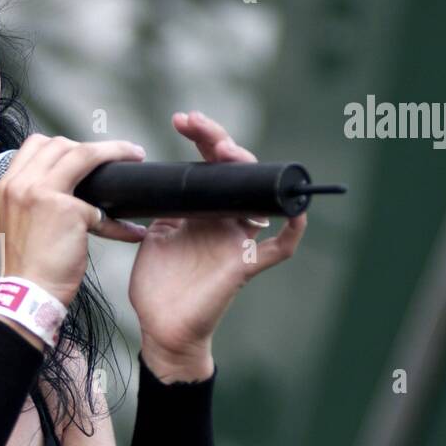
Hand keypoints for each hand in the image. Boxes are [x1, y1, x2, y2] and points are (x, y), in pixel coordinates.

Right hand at [0, 133, 149, 306]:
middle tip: (118, 154)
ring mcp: (41, 192)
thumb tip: (72, 186)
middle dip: (92, 146)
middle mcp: (20, 183)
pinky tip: (132, 231)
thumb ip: (35, 198)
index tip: (84, 152)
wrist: (26, 294)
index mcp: (6, 185)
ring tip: (134, 156)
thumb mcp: (19, 221)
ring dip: (115, 152)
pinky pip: (102, 209)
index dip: (64, 144)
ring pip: (84, 154)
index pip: (35, 145)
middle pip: (61, 144)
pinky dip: (120, 223)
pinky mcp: (67, 209)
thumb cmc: (28, 266)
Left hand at [128, 111, 306, 364]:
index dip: (201, 138)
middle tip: (195, 123)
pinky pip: (278, 249)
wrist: (161, 326)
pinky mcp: (243, 266)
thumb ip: (161, 208)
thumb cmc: (158, 284)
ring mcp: (237, 241)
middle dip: (220, 142)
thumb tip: (149, 178)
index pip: (209, 165)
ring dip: (250, 170)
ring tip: (227, 151)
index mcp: (203, 210)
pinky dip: (292, 232)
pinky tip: (296, 213)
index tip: (181, 119)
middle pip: (237, 172)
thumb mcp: (155, 234)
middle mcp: (225, 220)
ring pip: (259, 198)